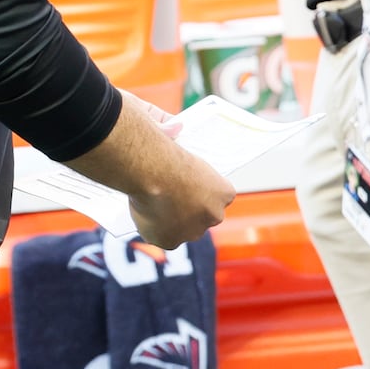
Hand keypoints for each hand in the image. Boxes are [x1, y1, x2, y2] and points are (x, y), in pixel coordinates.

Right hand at [77, 92, 230, 248]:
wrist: (149, 167)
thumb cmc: (164, 147)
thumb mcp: (179, 137)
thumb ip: (178, 136)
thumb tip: (175, 127)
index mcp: (225, 192)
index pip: (219, 196)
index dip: (202, 191)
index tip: (188, 184)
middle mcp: (214, 216)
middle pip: (204, 216)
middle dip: (190, 209)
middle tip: (169, 195)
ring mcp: (192, 231)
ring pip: (183, 229)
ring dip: (172, 221)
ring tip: (153, 204)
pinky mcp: (169, 241)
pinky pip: (162, 236)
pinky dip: (153, 228)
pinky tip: (144, 214)